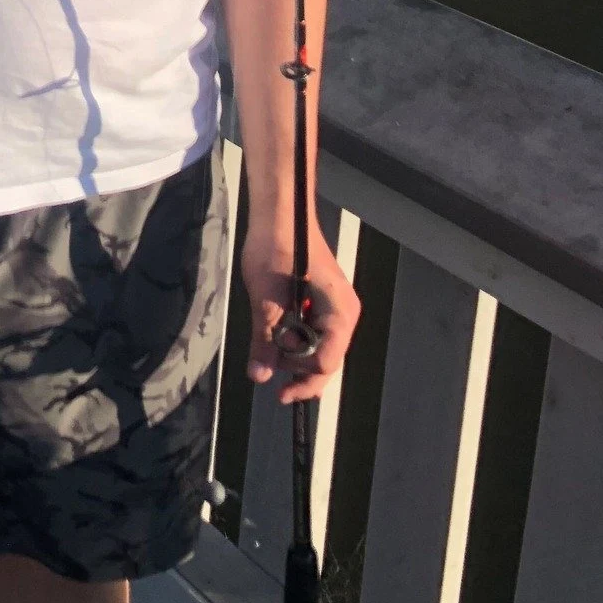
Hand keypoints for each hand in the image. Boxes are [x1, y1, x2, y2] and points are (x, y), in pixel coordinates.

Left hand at [240, 221, 359, 405]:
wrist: (277, 214)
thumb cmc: (275, 248)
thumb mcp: (265, 298)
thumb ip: (264, 339)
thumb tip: (260, 376)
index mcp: (339, 313)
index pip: (327, 362)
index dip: (303, 379)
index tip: (277, 387)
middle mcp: (343, 314)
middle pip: (328, 361)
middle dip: (300, 373)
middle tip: (274, 382)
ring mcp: (334, 308)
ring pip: (320, 348)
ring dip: (295, 355)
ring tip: (270, 350)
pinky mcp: (321, 303)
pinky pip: (313, 333)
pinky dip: (296, 341)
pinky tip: (278, 338)